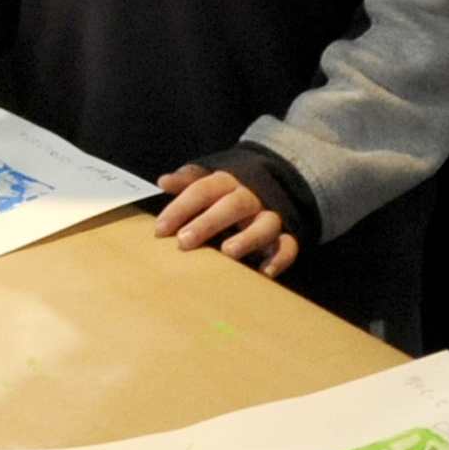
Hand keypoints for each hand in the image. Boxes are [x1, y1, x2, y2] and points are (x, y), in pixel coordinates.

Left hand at [153, 166, 298, 277]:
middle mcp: (251, 196)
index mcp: (228, 180)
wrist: (277, 177)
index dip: (181, 208)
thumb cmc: (230, 186)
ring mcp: (271, 215)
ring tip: (228, 252)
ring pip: (265, 224)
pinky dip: (280, 258)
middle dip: (208, 223)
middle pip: (232, 205)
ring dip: (248, 237)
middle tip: (184, 241)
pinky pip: (289, 245)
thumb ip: (188, 180)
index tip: (160, 230)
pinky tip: (265, 272)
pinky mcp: (288, 234)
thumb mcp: (210, 177)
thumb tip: (163, 181)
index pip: (202, 190)